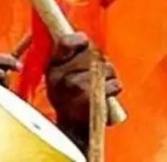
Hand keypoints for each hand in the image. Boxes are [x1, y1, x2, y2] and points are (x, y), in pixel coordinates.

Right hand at [46, 33, 121, 147]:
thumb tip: (83, 37)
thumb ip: (69, 55)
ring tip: (101, 86)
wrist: (72, 129)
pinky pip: (114, 84)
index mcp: (52, 67)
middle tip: (97, 73)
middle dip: (101, 61)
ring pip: (105, 68)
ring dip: (109, 76)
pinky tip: (105, 97)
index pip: (65, 42)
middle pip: (92, 53)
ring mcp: (76, 87)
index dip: (79, 40)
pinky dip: (114, 89)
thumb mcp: (61, 76)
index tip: (84, 41)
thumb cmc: (70, 99)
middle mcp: (61, 76)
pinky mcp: (91, 100)